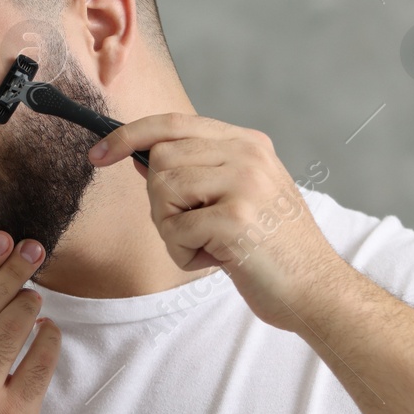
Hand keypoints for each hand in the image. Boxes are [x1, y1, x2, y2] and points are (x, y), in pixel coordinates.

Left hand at [89, 112, 346, 330]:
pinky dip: (184, 254)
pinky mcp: (235, 217)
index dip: (128, 135)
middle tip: (194, 229)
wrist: (315, 291)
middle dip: (161, 201)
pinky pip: (174, 230)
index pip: (173, 122)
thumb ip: (193, 172)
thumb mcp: (234, 198)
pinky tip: (218, 260)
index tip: (97, 154)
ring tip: (209, 244)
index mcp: (247, 143)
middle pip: (160, 159)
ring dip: (172, 229)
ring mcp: (244, 182)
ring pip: (161, 190)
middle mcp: (248, 154)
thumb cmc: (269, 250)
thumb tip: (136, 154)